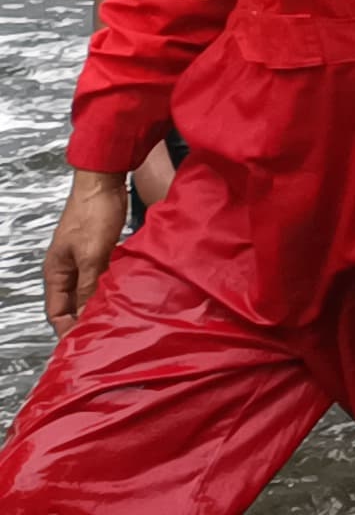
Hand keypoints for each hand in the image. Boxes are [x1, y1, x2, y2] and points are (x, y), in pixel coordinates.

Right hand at [41, 170, 121, 331]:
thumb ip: (88, 285)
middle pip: (72, 303)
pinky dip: (111, 286)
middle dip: (85, 319)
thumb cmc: (93, 213)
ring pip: (89, 290)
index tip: (84, 344)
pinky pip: (102, 275)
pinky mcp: (100, 249)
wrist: (105, 180)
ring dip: (100, 302)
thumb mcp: (92, 254)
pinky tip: (127, 293)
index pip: (56, 312)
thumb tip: (86, 316)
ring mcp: (83, 258)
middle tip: (105, 334)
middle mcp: (66, 268)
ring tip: (118, 318)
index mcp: (56, 272)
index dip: (68, 329)